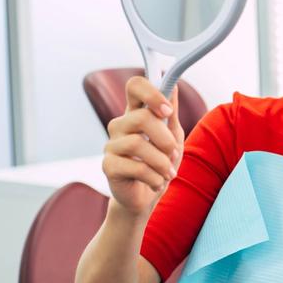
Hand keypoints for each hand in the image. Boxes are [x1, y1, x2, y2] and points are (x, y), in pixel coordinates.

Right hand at [102, 76, 184, 215]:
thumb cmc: (160, 162)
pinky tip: (158, 183)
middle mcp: (120, 125)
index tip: (167, 111)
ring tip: (168, 173)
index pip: (135, 86)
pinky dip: (154, 177)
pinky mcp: (108, 166)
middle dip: (165, 138)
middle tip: (174, 153)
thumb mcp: (172, 135)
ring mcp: (112, 145)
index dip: (151, 93)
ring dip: (161, 162)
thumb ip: (171, 112)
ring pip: (137, 144)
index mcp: (136, 112)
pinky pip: (135, 167)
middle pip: (141, 117)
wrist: (147, 197)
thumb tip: (173, 86)